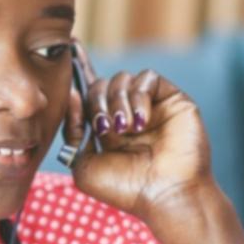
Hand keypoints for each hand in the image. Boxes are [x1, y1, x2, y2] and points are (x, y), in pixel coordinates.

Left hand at [62, 43, 212, 217]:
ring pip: (121, 79)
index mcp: (106, 127)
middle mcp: (127, 113)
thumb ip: (73, 132)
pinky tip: (141, 122)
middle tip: (105, 129)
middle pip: (100, 84)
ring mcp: (150, 105)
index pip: (90, 91)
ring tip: (125, 130)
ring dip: (116, 103)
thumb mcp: (84, 165)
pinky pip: (147, 79)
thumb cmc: (126, 189)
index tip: (71, 47)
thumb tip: (72, 95)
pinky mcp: (171, 99)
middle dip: (96, 103)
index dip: (80, 68)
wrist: (165, 195)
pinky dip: (138, 96)